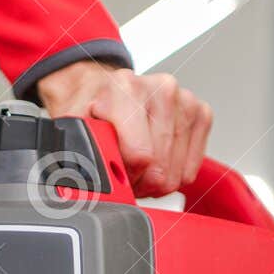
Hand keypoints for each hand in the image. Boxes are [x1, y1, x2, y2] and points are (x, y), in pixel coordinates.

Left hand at [36, 60, 212, 196]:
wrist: (102, 88)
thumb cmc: (90, 109)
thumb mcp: (72, 130)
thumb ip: (79, 153)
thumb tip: (89, 185)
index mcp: (125, 88)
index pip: (140, 156)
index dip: (125, 175)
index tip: (113, 170)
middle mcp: (160, 88)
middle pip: (159, 169)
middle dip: (139, 181)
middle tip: (123, 170)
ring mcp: (184, 99)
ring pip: (176, 174)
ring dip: (154, 179)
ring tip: (137, 164)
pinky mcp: (201, 113)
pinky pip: (190, 170)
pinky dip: (172, 173)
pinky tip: (156, 160)